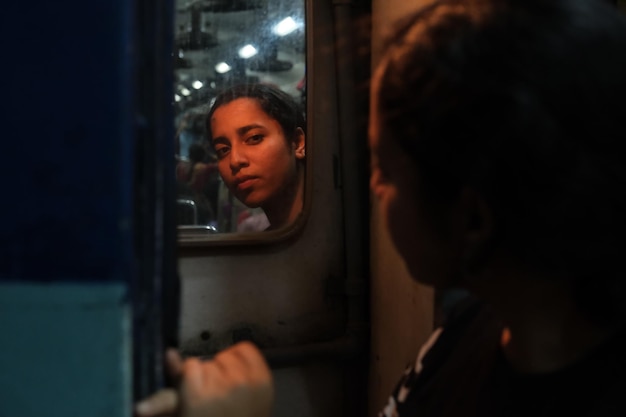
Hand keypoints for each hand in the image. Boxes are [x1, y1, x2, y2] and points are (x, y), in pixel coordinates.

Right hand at [135, 342, 272, 416]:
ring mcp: (245, 382)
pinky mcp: (263, 379)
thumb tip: (169, 353)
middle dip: (208, 375)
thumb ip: (173, 382)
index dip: (192, 377)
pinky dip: (241, 356)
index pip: (190, 365)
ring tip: (227, 387)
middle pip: (208, 362)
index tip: (197, 390)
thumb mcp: (182, 412)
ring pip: (225, 355)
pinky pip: (246, 349)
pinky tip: (239, 373)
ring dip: (224, 367)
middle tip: (214, 394)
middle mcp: (222, 387)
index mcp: (197, 399)